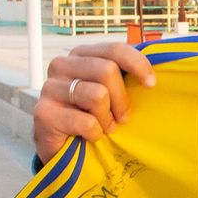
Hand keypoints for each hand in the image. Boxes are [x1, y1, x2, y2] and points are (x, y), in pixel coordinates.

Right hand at [33, 43, 156, 163]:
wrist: (63, 148)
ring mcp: (49, 88)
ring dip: (107, 119)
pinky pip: (85, 121)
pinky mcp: (43, 112)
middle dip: (121, 99)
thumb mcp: (110, 92)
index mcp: (80, 55)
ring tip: (104, 127)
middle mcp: (61, 65)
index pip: (114, 49)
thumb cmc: (92, 116)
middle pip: (107, 70)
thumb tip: (153, 74)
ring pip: (97, 95)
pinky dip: (95, 133)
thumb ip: (124, 76)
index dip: (138, 65)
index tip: (151, 84)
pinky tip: (88, 136)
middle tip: (122, 118)